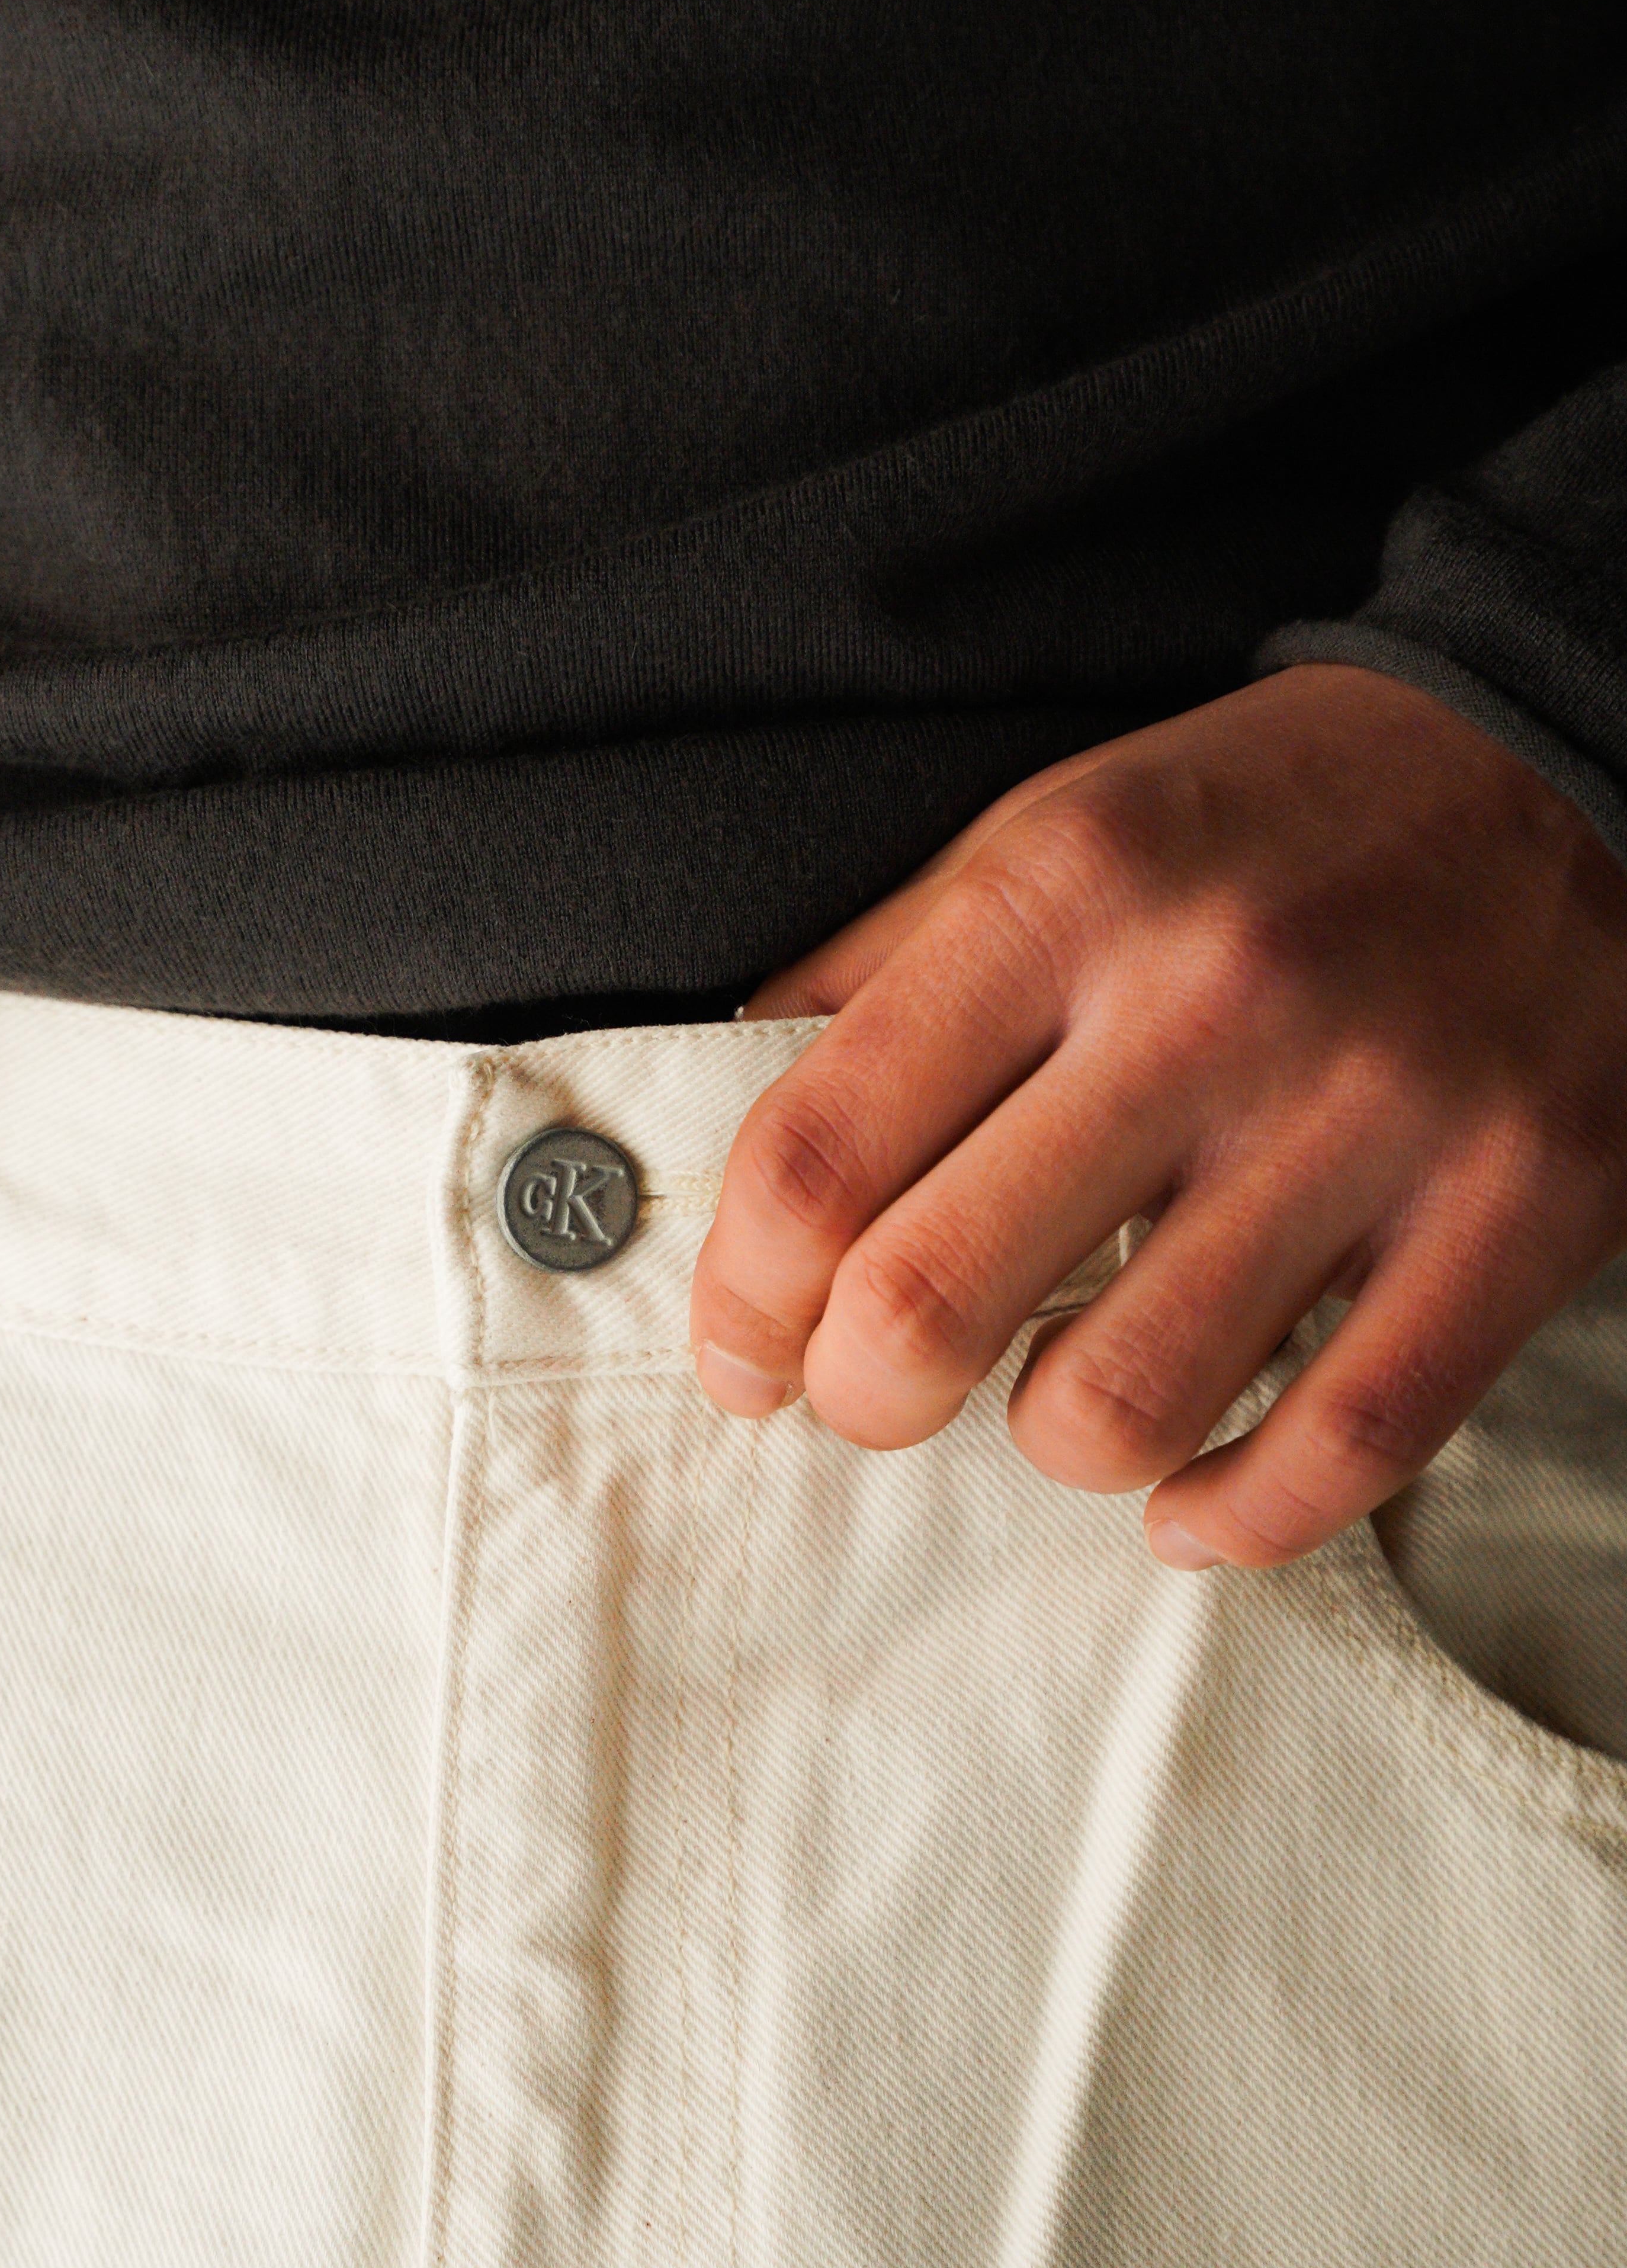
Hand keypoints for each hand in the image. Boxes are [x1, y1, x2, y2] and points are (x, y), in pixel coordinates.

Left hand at [688, 663, 1626, 1568]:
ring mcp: (1373, 1116)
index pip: (816, 1155)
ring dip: (1052, 1444)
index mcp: (1065, 891)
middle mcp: (1209, 1000)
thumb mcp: (1053, 831)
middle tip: (875, 1394)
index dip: (739, 1297)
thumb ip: (880, 976)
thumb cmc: (1272, 821)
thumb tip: (725, 1137)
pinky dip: (1229, 1516)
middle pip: (930, 1302)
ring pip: (1119, 1407)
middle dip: (862, 1396)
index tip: (744, 1351)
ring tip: (1062, 1397)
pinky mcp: (1518, 1212)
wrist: (1569, 750)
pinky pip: (1336, 1452)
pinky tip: (1187, 1495)